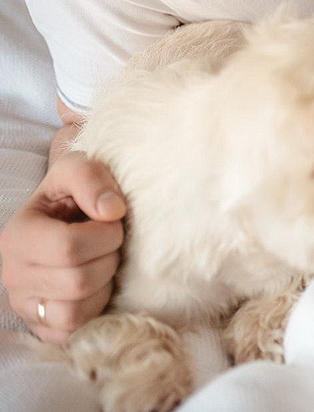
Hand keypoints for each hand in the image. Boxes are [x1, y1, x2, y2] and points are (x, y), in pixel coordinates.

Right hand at [0, 153, 125, 343]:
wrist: (66, 217)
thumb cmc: (73, 195)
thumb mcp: (78, 169)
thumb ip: (91, 178)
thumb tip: (112, 212)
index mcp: (17, 237)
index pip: (69, 248)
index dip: (105, 236)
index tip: (111, 222)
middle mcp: (12, 275)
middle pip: (78, 282)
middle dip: (108, 260)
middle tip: (110, 245)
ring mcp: (24, 305)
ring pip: (74, 313)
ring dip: (102, 286)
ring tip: (101, 263)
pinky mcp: (41, 327)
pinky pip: (73, 332)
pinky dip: (93, 311)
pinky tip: (96, 286)